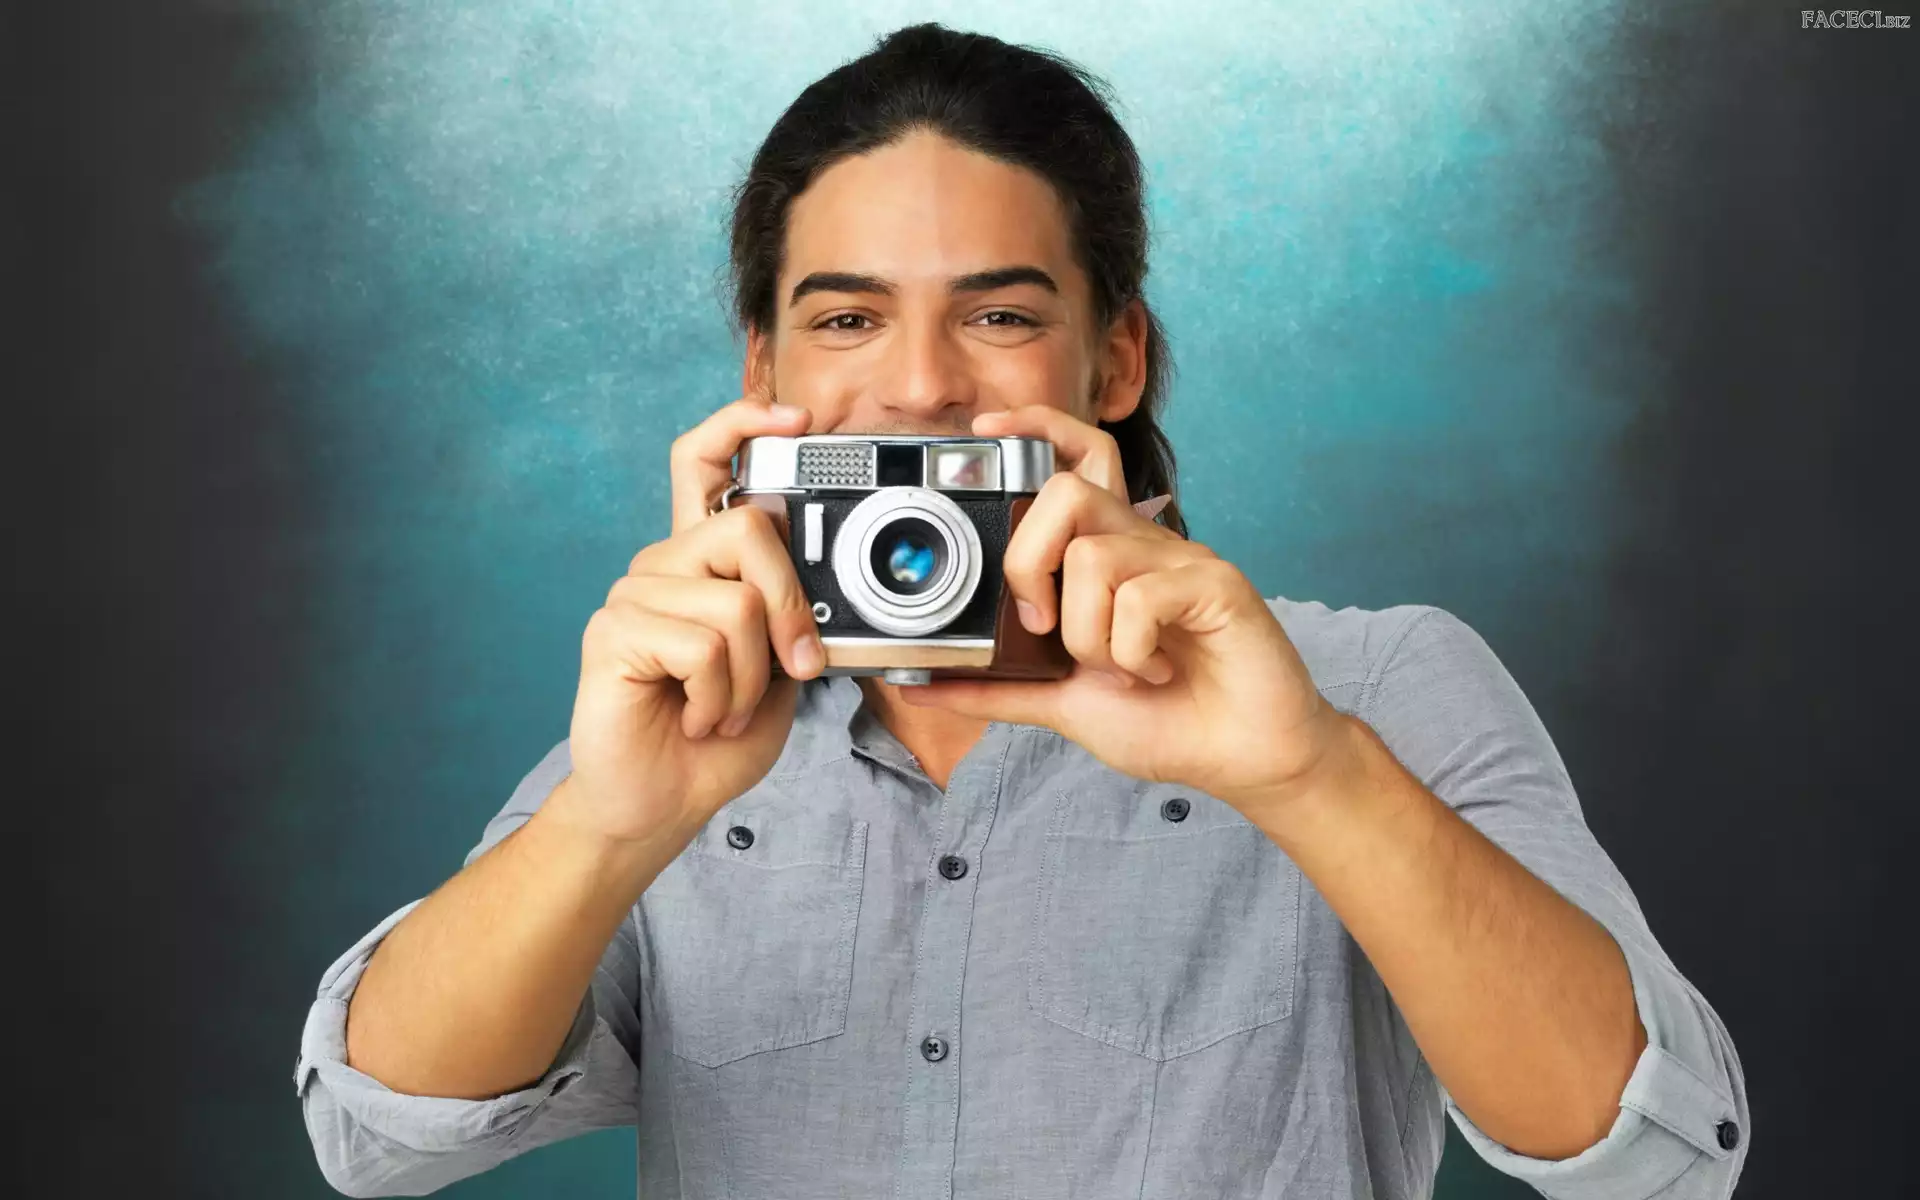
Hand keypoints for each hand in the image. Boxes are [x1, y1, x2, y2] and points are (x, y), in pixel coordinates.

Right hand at [551, 397, 823, 846]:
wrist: (662, 803)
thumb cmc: (720, 736)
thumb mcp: (780, 671)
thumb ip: (796, 619)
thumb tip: (828, 588)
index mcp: (703, 561)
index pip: (705, 462)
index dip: (743, 424)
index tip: (797, 419)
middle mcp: (663, 563)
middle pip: (749, 528)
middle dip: (790, 608)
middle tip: (789, 671)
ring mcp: (633, 593)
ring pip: (736, 603)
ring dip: (752, 679)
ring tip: (725, 708)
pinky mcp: (613, 631)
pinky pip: (703, 646)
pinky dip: (720, 699)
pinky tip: (695, 717)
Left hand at [902, 406, 1354, 814]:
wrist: (1242, 760)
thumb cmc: (1165, 720)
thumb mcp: (1062, 702)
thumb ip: (997, 686)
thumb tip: (921, 684)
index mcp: (1107, 557)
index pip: (1075, 460)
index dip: (1036, 428)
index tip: (985, 427)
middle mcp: (1142, 544)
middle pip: (1066, 492)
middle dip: (1028, 562)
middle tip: (1042, 626)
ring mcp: (1181, 559)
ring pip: (1093, 556)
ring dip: (1088, 635)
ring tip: (1120, 669)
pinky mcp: (1217, 583)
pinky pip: (1142, 595)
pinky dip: (1132, 650)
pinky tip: (1157, 671)